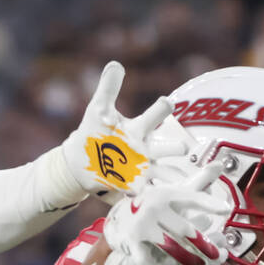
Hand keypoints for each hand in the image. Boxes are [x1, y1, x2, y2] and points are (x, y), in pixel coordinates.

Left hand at [61, 61, 181, 195]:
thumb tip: (115, 64)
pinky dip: (150, 196)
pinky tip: (155, 201)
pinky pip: (146, 193)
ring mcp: (140, 170)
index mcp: (138, 129)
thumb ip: (108, 89)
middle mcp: (145, 149)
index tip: (166, 103)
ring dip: (169, 176)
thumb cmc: (93, 133)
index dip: (161, 108)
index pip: (154, 115)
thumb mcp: (98, 110)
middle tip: (183, 146)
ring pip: (162, 173)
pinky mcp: (131, 188)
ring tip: (180, 181)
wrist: (80, 163)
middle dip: (172, 147)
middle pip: (164, 147)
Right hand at [97, 161, 228, 264]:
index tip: (226, 209)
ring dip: (187, 259)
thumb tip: (219, 164)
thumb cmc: (155, 204)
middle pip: (183, 228)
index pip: (192, 198)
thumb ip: (198, 181)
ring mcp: (143, 228)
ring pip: (170, 247)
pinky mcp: (132, 244)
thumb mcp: (174, 191)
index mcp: (166, 195)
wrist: (118, 217)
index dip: (208, 203)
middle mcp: (154, 209)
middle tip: (217, 253)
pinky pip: (149, 262)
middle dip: (202, 243)